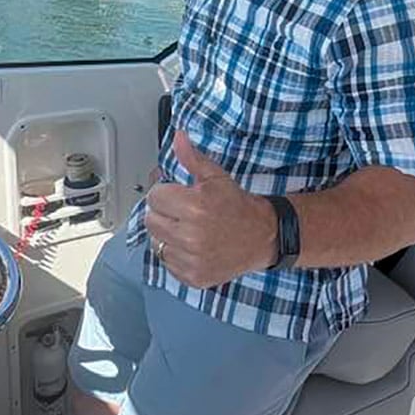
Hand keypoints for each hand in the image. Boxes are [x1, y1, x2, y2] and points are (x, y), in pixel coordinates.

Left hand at [145, 131, 276, 288]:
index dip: (164, 192)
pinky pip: (168, 263)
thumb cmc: (237, 205)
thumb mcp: (216, 177)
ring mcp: (192, 259)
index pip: (154, 196)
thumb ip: (192, 158)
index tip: (176, 194)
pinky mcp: (194, 276)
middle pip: (151, 220)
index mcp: (195, 206)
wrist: (263, 235)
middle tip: (181, 211)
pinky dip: (176, 255)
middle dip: (163, 213)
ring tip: (187, 229)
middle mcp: (191, 235)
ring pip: (156, 243)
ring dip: (167, 235)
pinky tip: (192, 246)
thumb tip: (178, 138)